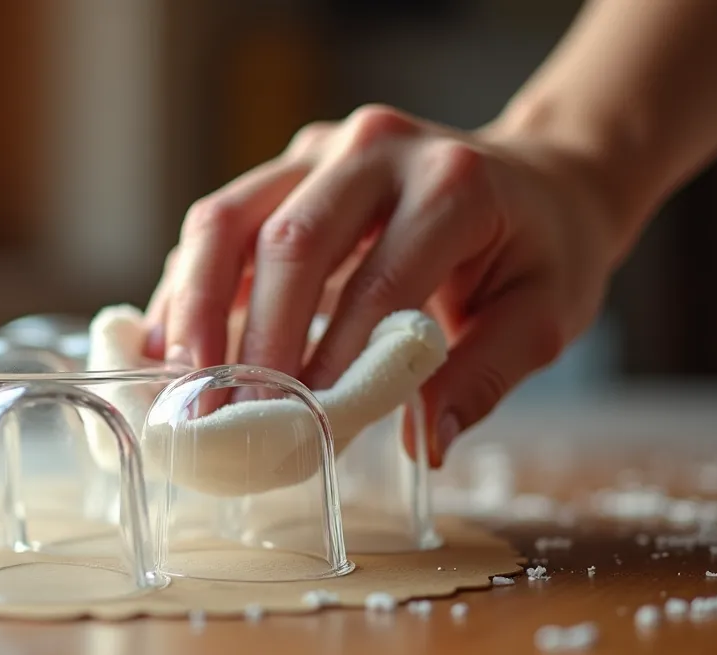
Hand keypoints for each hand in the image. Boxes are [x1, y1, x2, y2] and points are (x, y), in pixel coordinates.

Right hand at [142, 104, 633, 465]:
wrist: (538, 179)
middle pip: (287, 238)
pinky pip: (219, 223)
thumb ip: (483, 376)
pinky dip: (187, 285)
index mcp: (452, 184)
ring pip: (229, 217)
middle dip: (252, 337)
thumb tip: (422, 443)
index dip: (334, 356)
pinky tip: (172, 345)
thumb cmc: (543, 251)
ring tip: (179, 382)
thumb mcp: (545, 317)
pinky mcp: (284, 168)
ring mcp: (318, 150)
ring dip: (193, 304)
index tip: (305, 425)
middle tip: (228, 416)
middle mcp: (375, 149)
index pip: (378, 278)